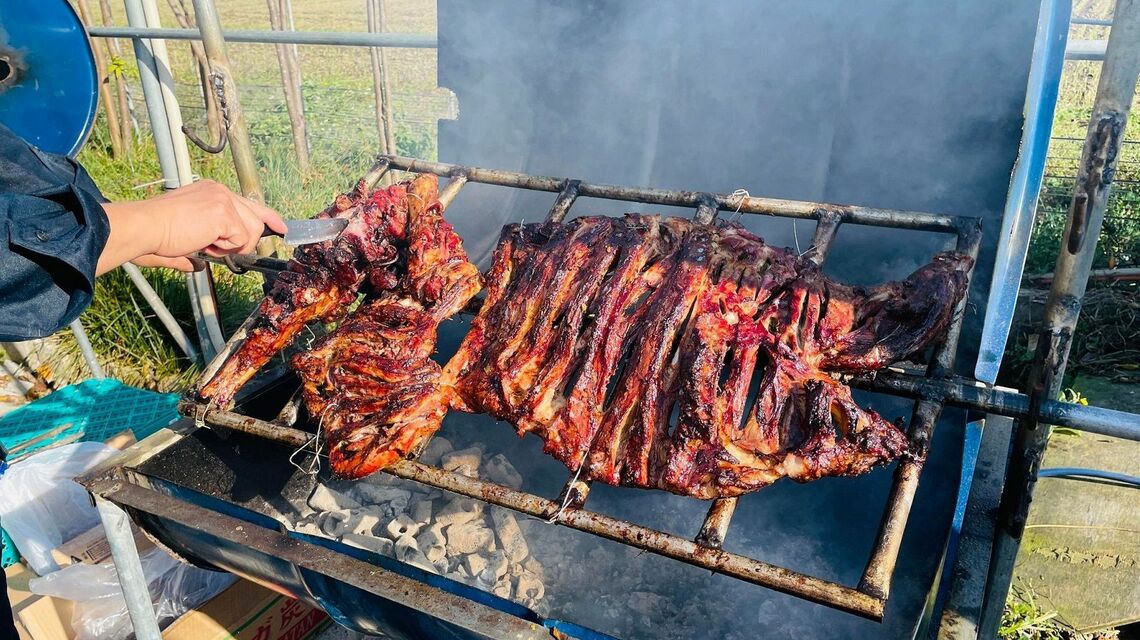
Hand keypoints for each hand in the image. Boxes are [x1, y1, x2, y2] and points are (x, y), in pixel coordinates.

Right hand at [98, 180, 287, 273]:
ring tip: (208, 245)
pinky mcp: (224, 214)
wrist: (144, 227)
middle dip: (248, 240)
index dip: (268, 217)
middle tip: (227, 250)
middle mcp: (219, 191)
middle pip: (256, 218)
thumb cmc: (153, 233)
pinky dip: (227, 248)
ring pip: (252, 230)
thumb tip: (198, 266)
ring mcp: (223, 200)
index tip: (281, 228)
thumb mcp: (182, 237)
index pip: (248, 203)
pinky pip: (242, 239)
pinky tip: (207, 243)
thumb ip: (194, 250)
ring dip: (234, 246)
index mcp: (210, 191)